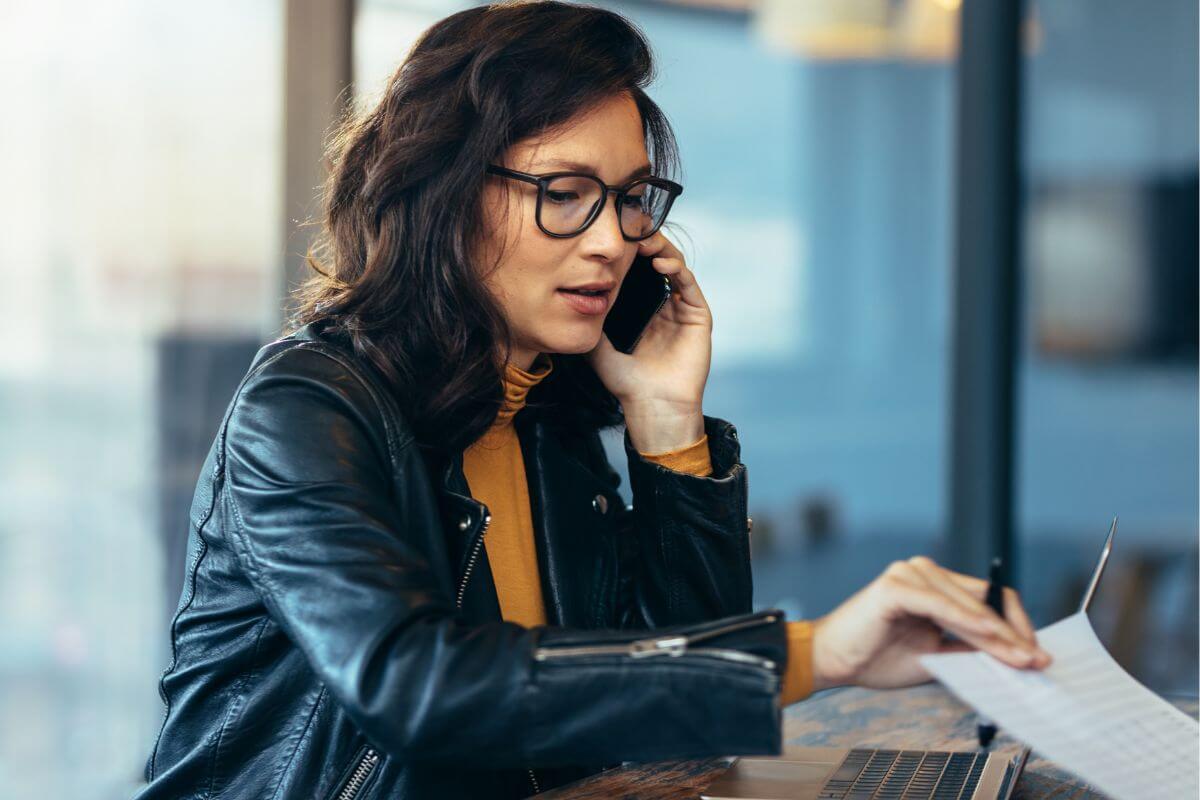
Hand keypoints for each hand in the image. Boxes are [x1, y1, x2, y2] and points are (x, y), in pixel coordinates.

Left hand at [586, 231, 712, 452]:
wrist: (651, 406)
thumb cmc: (626, 382)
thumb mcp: (598, 345)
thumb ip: (589, 320)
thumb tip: (569, 297)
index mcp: (644, 309)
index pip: (638, 270)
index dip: (629, 252)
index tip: (614, 237)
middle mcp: (665, 305)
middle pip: (658, 262)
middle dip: (646, 243)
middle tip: (631, 228)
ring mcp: (683, 309)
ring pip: (675, 267)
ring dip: (661, 249)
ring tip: (644, 240)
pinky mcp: (699, 316)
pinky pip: (689, 285)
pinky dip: (677, 269)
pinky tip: (661, 263)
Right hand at [810, 556, 1051, 690]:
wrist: (830, 660)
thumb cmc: (873, 657)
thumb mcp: (934, 657)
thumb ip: (967, 651)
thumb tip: (1011, 659)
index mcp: (933, 585)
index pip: (989, 600)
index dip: (1015, 627)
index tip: (1033, 655)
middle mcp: (923, 571)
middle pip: (986, 600)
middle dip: (1014, 634)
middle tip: (1037, 661)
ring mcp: (909, 574)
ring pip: (969, 605)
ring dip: (998, 634)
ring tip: (1020, 658)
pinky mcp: (896, 586)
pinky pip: (942, 606)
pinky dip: (968, 622)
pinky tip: (989, 637)